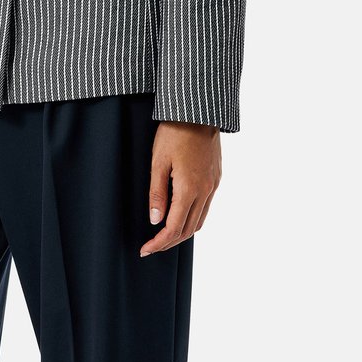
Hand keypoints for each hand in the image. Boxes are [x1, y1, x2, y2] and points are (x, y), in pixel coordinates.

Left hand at [140, 121, 221, 255]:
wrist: (198, 110)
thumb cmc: (174, 132)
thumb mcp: (158, 161)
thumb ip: (157, 193)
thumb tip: (155, 221)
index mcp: (189, 188)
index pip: (174, 228)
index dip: (159, 242)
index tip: (145, 250)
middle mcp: (205, 191)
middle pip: (189, 229)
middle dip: (169, 242)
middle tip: (151, 247)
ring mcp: (214, 185)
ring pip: (200, 220)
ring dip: (182, 233)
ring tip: (164, 236)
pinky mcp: (217, 177)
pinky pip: (206, 207)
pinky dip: (192, 218)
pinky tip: (180, 215)